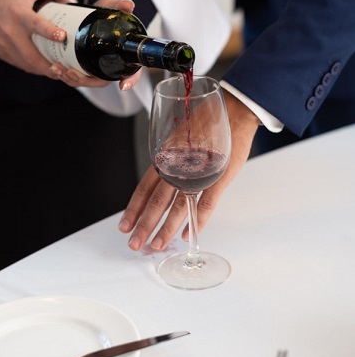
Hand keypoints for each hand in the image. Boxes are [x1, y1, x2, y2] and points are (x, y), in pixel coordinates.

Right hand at [0, 0, 73, 78]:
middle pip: (31, 56)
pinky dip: (31, 67)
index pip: (36, 24)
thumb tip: (71, 1)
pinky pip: (18, 64)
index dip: (50, 31)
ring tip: (58, 73)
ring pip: (25, 64)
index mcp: (19, 13)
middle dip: (49, 66)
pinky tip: (42, 68)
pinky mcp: (0, 52)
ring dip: (42, 70)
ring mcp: (4, 45)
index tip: (62, 36)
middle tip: (65, 69)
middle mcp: (10, 31)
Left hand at [50, 0, 142, 91]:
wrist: (89, 14)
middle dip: (86, 81)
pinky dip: (65, 75)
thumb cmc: (105, 13)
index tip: (123, 86)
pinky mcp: (83, 66)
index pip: (133, 72)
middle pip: (102, 82)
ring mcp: (96, 67)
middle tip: (71, 73)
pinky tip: (55, 68)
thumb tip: (129, 5)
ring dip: (71, 80)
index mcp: (124, 55)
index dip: (131, 80)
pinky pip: (75, 77)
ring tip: (58, 69)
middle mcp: (110, 65)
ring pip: (87, 81)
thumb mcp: (111, 7)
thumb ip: (120, 5)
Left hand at [119, 93, 260, 249]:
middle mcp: (177, 166)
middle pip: (156, 201)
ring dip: (166, 229)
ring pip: (177, 206)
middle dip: (144, 225)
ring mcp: (198, 173)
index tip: (124, 226)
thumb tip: (161, 183)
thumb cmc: (205, 126)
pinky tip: (187, 235)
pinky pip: (205, 203)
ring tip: (156, 246)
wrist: (233, 110)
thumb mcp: (179, 143)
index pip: (144, 188)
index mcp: (165, 158)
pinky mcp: (218, 176)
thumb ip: (170, 163)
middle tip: (135, 244)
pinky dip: (196, 221)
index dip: (133, 209)